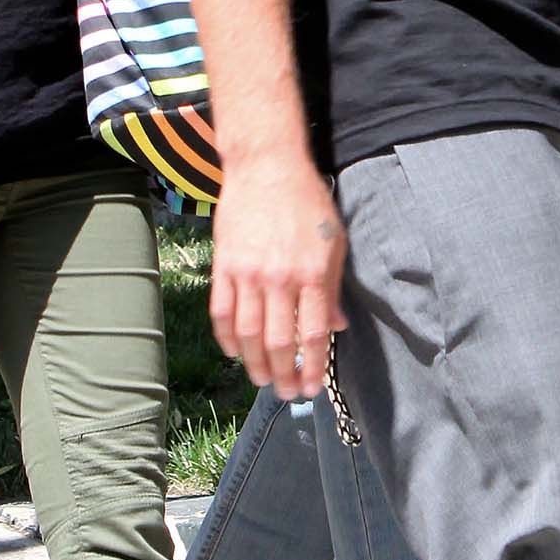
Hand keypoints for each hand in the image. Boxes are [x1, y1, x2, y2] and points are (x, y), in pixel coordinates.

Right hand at [210, 159, 348, 399]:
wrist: (266, 165)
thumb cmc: (306, 201)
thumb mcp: (334, 242)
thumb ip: (333, 288)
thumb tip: (337, 327)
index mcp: (312, 273)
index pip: (312, 334)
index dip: (312, 366)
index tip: (312, 387)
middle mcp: (279, 278)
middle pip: (278, 342)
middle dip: (284, 375)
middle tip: (288, 394)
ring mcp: (247, 273)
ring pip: (247, 333)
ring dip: (255, 364)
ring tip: (264, 381)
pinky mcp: (223, 265)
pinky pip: (222, 311)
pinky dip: (227, 338)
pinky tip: (235, 352)